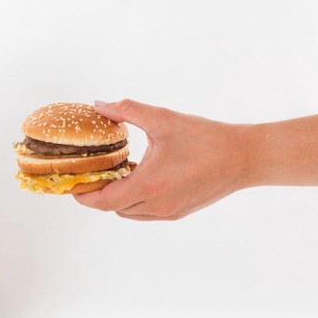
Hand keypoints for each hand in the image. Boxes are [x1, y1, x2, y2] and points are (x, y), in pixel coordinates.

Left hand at [73, 99, 251, 220]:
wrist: (245, 157)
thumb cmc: (206, 138)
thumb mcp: (163, 119)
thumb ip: (127, 110)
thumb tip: (100, 105)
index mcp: (149, 186)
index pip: (104, 201)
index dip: (83, 194)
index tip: (71, 184)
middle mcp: (157, 205)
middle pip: (113, 207)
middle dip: (98, 193)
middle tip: (90, 172)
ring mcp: (169, 212)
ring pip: (129, 212)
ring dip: (117, 197)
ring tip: (113, 173)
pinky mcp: (179, 212)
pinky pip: (145, 212)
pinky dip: (134, 199)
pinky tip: (137, 177)